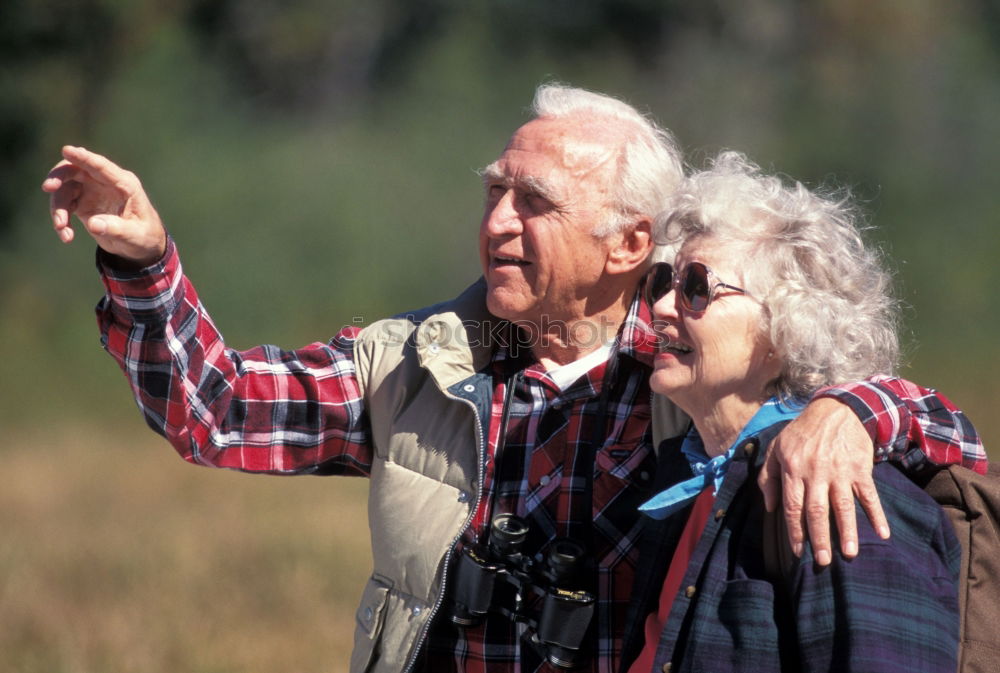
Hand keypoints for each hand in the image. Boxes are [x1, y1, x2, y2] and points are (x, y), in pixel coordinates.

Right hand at [41, 145, 166, 266]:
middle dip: (59, 177)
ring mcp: (92, 190)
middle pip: (75, 170)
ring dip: (58, 208)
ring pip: (65, 189)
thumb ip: (116, 229)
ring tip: (62, 229)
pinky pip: (65, 205)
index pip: (101, 166)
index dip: (84, 157)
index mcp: (124, 184)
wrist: (140, 245)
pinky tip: (67, 236)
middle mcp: (105, 183)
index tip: (67, 150)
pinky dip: (62, 219)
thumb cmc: (144, 236)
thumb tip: (93, 225)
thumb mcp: (134, 236)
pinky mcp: (83, 202)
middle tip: (48, 188)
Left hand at [758, 397, 890, 565]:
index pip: (792, 506)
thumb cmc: (802, 433)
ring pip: (843, 506)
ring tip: (849, 554)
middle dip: (819, 538)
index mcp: (793, 469)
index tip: (798, 552)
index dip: (794, 530)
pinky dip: (877, 514)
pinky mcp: (861, 469)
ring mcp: (840, 471)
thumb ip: (768, 477)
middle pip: (816, 510)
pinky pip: (869, 495)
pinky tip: (883, 533)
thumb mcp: (777, 448)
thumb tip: (770, 507)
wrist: (837, 410)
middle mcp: (816, 472)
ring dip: (847, 531)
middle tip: (823, 562)